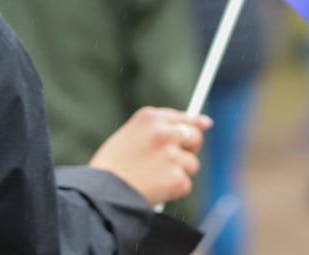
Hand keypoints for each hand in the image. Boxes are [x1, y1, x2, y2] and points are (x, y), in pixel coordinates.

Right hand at [88, 107, 212, 205]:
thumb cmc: (112, 165)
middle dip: (189, 148)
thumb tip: (205, 123)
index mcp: (150, 117)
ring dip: (178, 172)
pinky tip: (155, 189)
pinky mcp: (176, 178)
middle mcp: (164, 132)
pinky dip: (173, 190)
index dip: (194, 122)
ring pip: (191, 164)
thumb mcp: (130, 134)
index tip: (204, 124)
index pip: (183, 116)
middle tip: (174, 159)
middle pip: (195, 136)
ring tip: (153, 177)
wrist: (103, 192)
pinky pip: (185, 184)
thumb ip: (161, 127)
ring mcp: (172, 155)